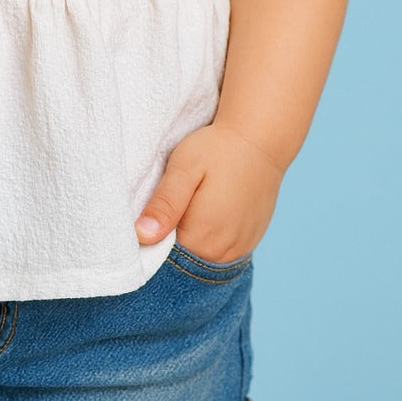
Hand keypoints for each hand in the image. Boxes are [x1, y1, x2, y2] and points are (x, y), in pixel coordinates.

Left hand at [135, 122, 283, 262]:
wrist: (259, 140)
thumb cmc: (217, 150)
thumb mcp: (183, 169)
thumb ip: (165, 204)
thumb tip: (142, 236)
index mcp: (201, 237)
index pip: (161, 257)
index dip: (150, 238)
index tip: (149, 213)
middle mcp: (222, 253)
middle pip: (182, 260)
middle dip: (169, 241)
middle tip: (171, 203)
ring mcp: (238, 251)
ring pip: (200, 258)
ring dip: (190, 240)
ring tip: (190, 206)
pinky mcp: (247, 244)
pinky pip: (219, 252)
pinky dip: (208, 239)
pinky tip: (206, 214)